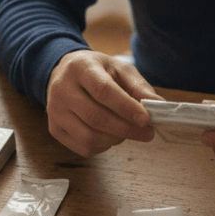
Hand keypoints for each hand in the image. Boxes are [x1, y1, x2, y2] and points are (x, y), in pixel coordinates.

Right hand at [46, 50, 162, 156]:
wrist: (64, 73)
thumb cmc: (97, 71)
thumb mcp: (119, 69)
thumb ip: (139, 87)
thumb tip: (159, 106)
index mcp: (80, 68)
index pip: (103, 90)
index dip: (126, 107)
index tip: (146, 119)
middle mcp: (62, 89)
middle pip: (96, 117)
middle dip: (126, 129)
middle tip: (148, 133)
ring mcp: (55, 111)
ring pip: (89, 137)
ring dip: (116, 139)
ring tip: (127, 131)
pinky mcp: (55, 129)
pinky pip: (83, 147)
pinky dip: (104, 146)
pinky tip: (111, 135)